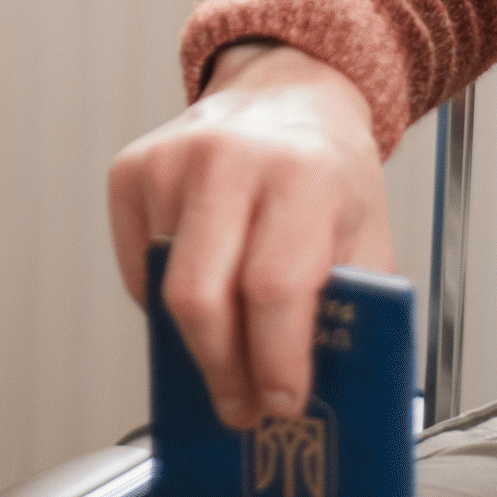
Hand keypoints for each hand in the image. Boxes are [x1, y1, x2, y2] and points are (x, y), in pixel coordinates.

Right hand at [106, 44, 393, 430]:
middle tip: (239, 405)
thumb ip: (351, 306)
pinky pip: (138, 267)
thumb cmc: (327, 167)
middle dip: (220, 369)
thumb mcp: (364, 232)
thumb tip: (326, 391)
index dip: (275, 360)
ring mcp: (172, 162)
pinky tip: (204, 289)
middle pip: (200, 297)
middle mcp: (230, 161)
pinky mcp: (132, 170)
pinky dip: (164, 299)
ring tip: (229, 354)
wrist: (287, 91)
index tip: (281, 400)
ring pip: (163, 290)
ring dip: (196, 339)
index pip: (274, 288)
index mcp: (303, 176)